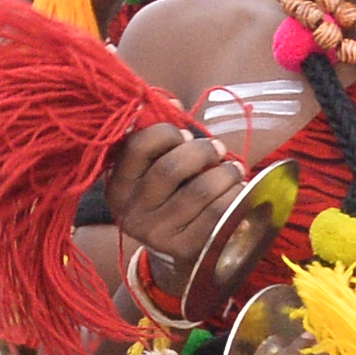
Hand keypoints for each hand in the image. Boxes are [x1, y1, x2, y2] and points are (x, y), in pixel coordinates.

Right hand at [102, 120, 246, 278]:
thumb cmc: (167, 197)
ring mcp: (158, 233)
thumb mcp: (152, 170)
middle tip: (217, 148)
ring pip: (200, 191)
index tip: (186, 134)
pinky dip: (234, 195)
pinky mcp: (185, 248)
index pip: (137, 147)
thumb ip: (160, 137)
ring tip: (233, 169)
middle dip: (202, 151)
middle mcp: (132, 212)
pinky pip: (218, 213)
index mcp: (118, 186)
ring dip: (225, 172)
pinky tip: (237, 190)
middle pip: (171, 169)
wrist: (173, 251)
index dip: (167, 132)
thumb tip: (173, 103)